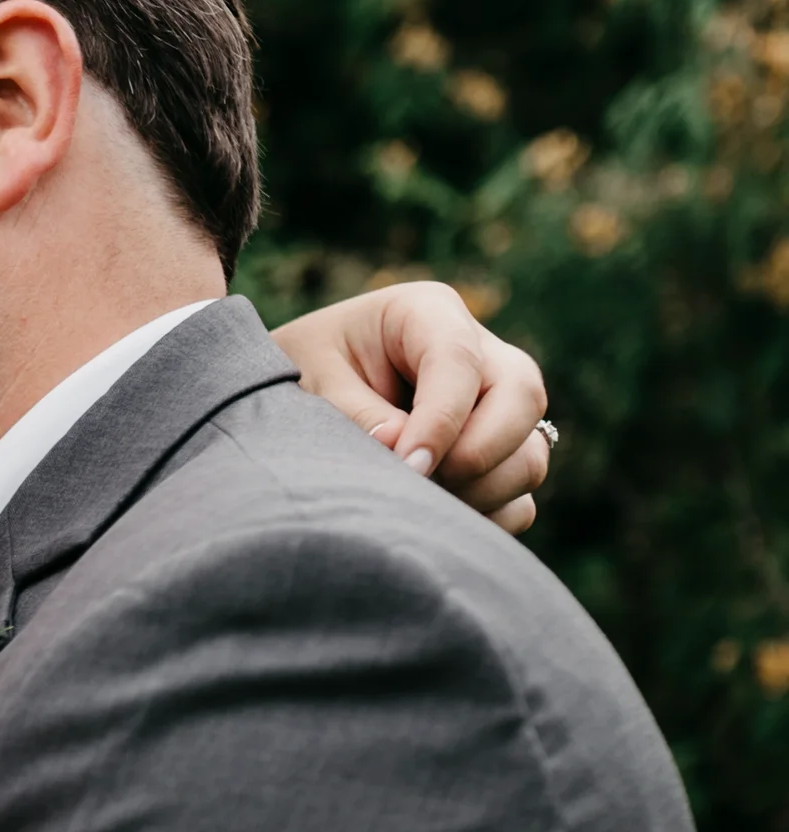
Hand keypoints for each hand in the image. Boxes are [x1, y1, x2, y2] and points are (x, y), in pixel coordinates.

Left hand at [274, 280, 550, 531]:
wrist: (299, 397)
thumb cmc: (304, 374)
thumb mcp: (313, 382)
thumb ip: (356, 414)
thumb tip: (404, 449)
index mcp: (427, 313)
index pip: (460, 361)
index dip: (441, 420)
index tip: (409, 467)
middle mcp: (479, 354)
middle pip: (523, 398)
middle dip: (478, 453)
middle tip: (418, 482)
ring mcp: (497, 407)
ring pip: (531, 453)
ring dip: (481, 492)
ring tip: (415, 503)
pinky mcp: (499, 457)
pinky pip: (520, 499)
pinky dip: (486, 518)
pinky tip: (432, 518)